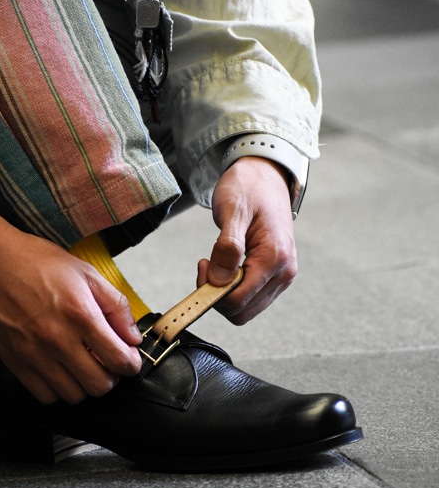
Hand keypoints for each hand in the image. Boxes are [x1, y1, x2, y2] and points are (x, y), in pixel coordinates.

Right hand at [0, 200, 141, 403]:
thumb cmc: (36, 262)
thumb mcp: (87, 273)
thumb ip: (117, 306)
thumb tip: (133, 338)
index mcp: (81, 314)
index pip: (119, 360)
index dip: (131, 364)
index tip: (129, 360)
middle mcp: (58, 339)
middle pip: (100, 386)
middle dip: (111, 377)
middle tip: (107, 363)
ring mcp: (34, 354)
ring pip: (74, 396)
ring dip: (85, 384)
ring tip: (83, 365)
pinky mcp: (15, 362)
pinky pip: (45, 396)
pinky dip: (58, 389)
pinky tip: (61, 370)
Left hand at [197, 156, 297, 324]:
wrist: (265, 176)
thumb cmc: (249, 188)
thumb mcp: (232, 210)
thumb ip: (227, 247)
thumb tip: (219, 280)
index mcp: (275, 258)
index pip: (237, 299)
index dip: (211, 291)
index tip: (202, 264)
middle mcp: (284, 273)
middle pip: (241, 312)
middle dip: (217, 296)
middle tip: (207, 266)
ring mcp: (282, 277)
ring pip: (246, 310)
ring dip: (224, 294)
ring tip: (218, 263)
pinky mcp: (276, 277)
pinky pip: (251, 299)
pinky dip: (233, 290)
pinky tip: (228, 267)